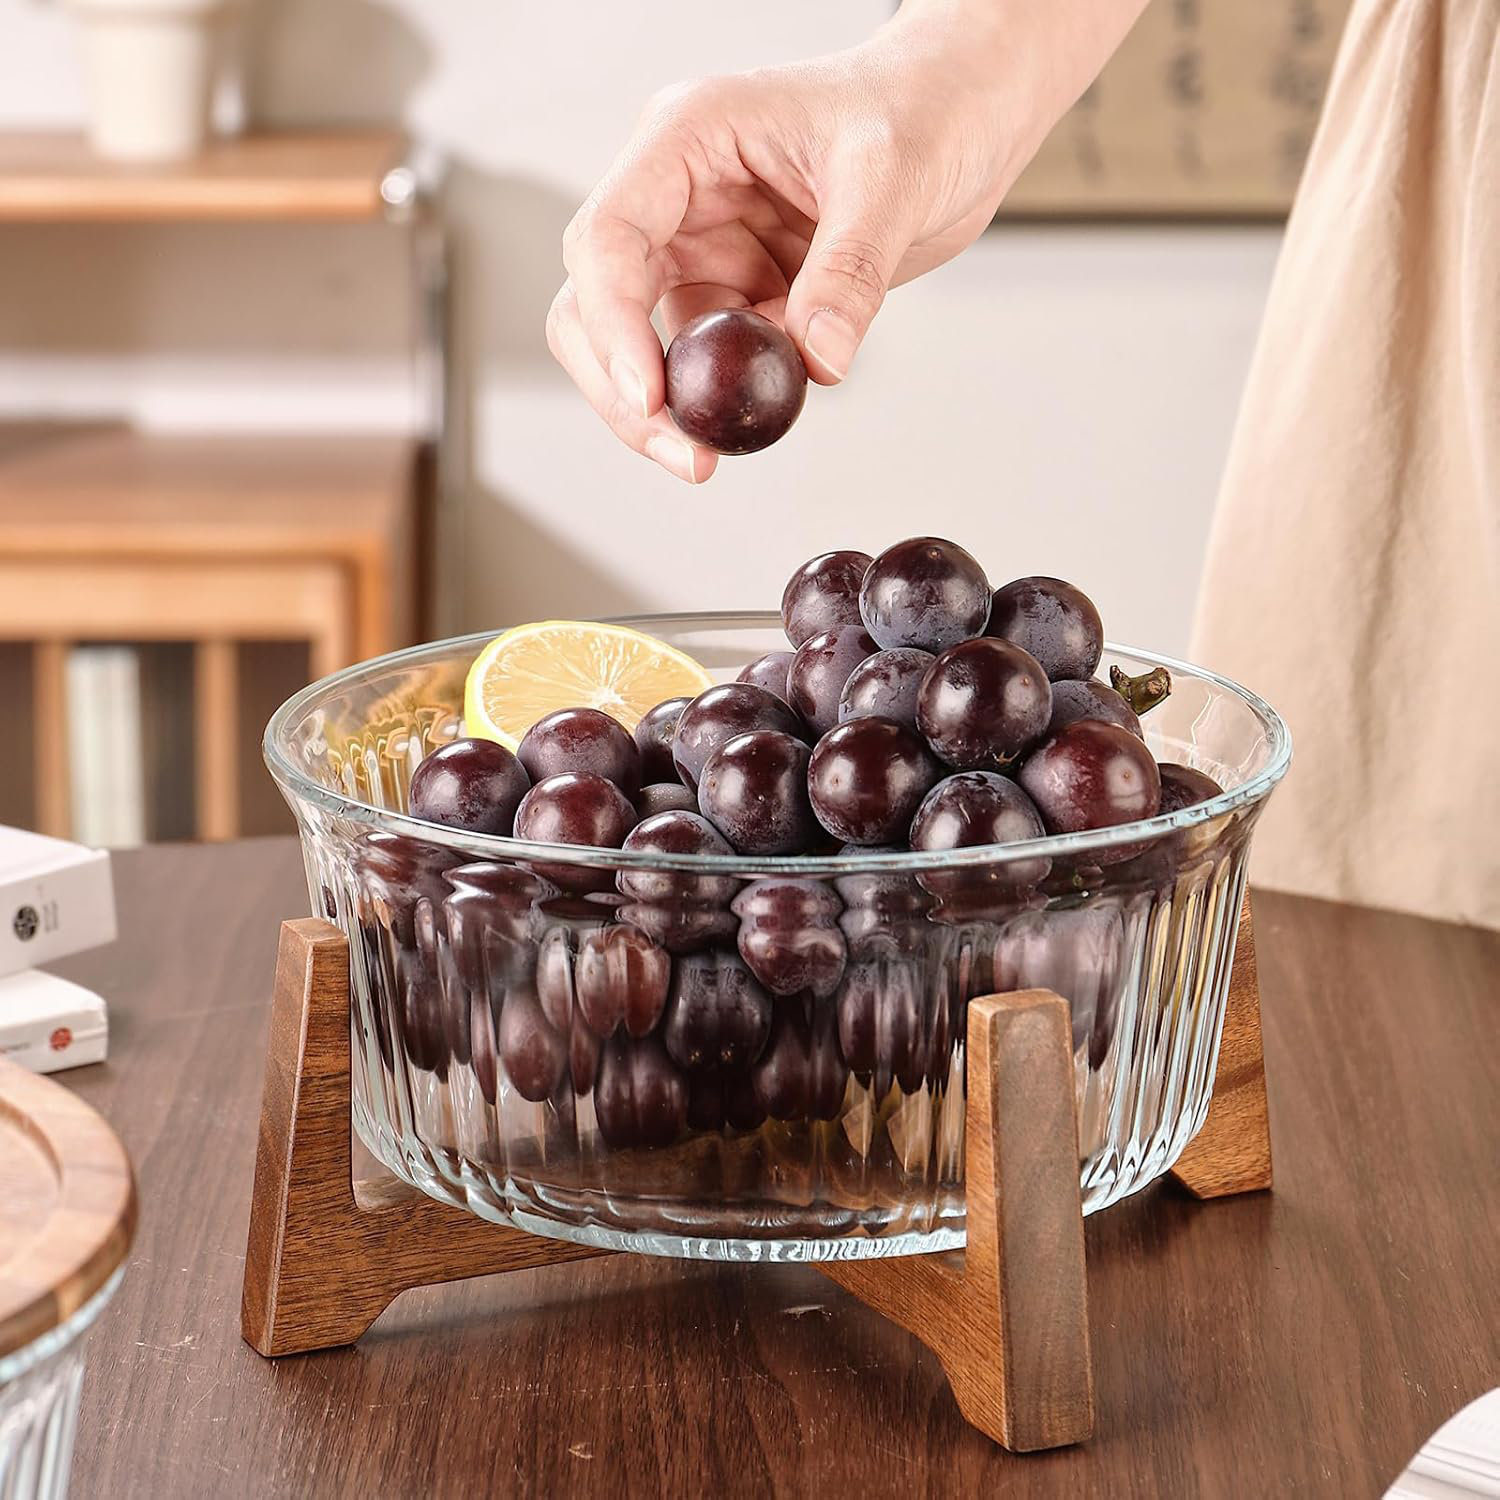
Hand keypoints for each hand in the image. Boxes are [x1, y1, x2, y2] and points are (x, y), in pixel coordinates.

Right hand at [547, 1, 1144, 481]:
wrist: (965, 117)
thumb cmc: (924, 106)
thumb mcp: (894, 177)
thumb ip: (849, 271)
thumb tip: (819, 361)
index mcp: (688, 140)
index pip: (610, 238)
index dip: (614, 324)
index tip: (652, 397)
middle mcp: (680, 198)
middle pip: (596, 304)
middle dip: (625, 390)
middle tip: (685, 456)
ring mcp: (707, 250)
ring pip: (647, 346)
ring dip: (677, 407)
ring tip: (720, 453)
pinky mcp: (742, 295)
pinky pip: (714, 364)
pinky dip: (731, 400)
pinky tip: (775, 407)